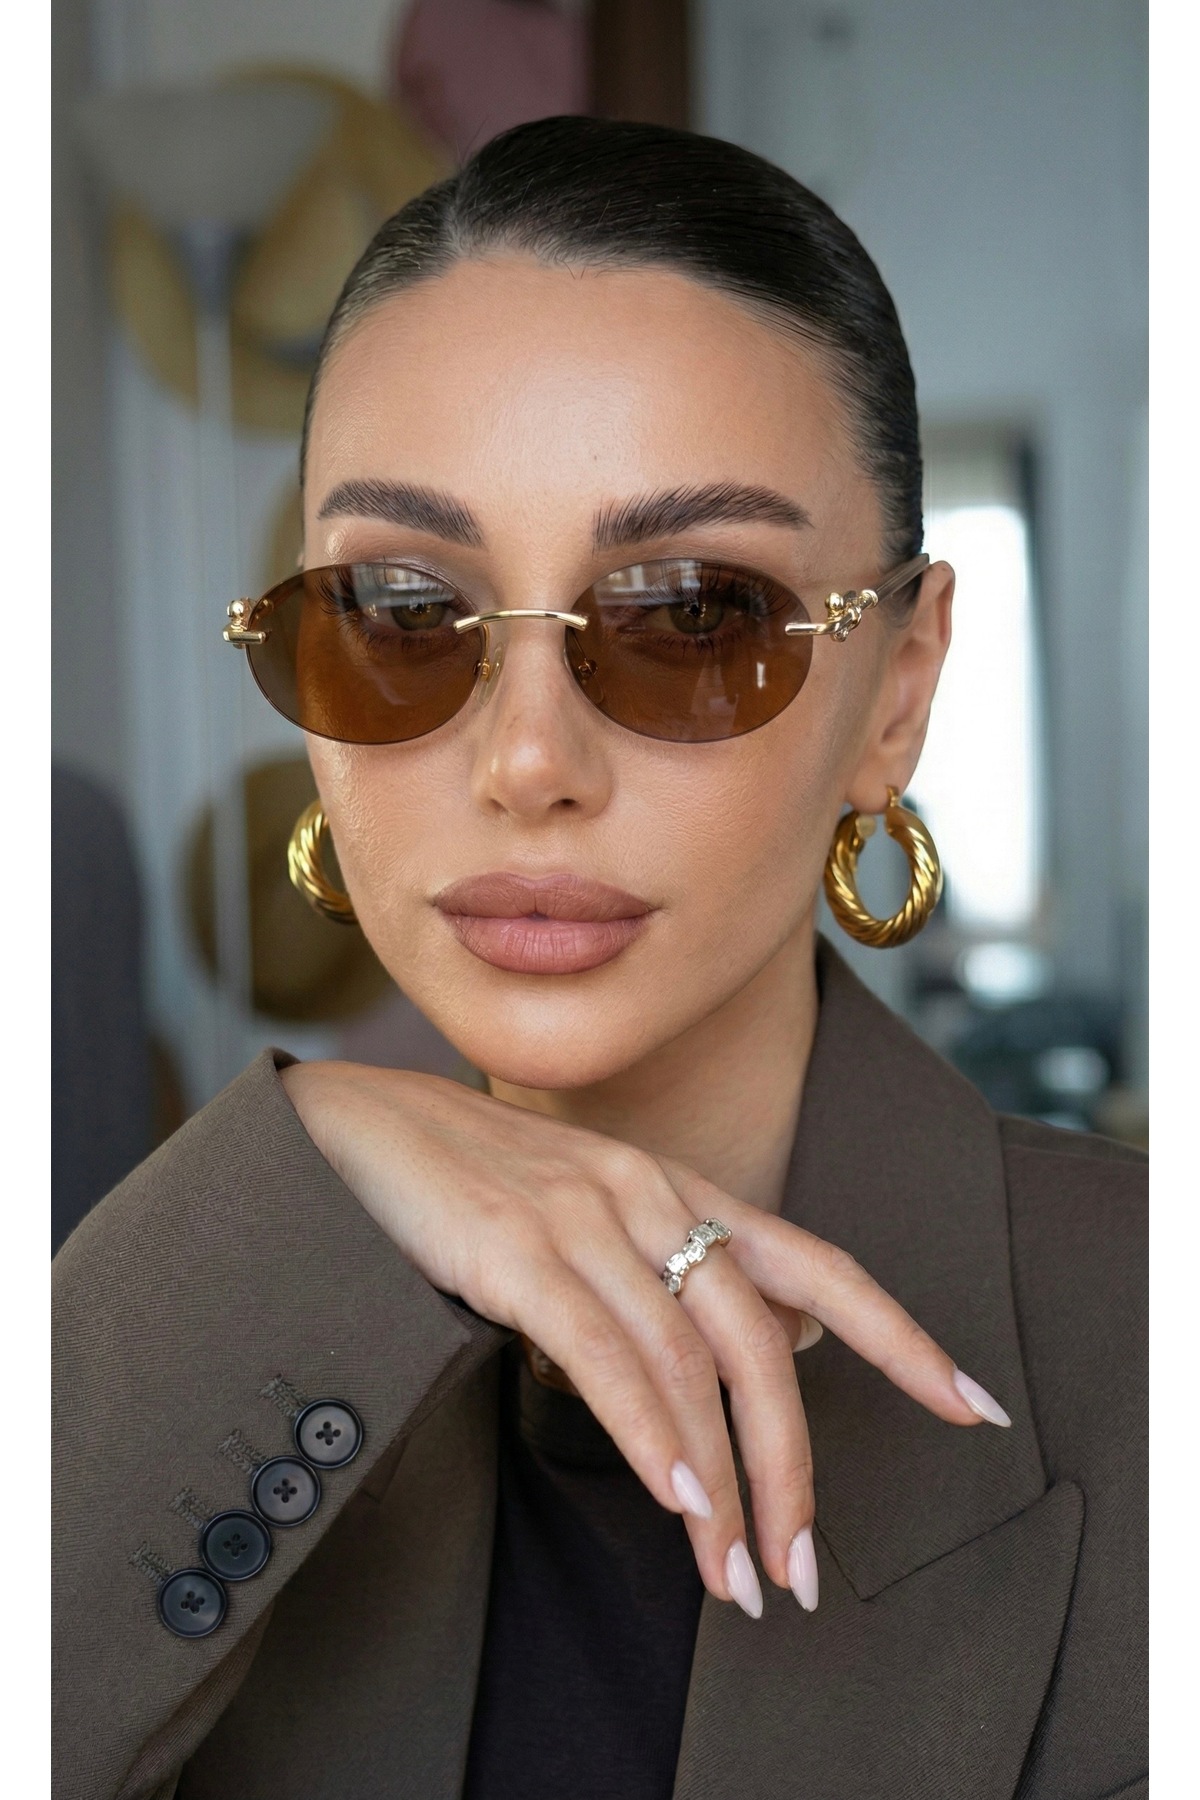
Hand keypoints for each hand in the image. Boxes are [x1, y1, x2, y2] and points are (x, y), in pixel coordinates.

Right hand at [282, 1060, 1008, 1617]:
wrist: (355, 1129)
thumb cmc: (476, 1182)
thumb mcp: (600, 1210)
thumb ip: (687, 1263)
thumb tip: (791, 1327)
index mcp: (680, 1189)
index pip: (820, 1263)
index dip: (901, 1337)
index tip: (971, 1404)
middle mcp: (651, 1197)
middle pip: (762, 1343)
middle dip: (794, 1467)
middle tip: (801, 1569)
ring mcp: (587, 1220)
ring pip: (689, 1367)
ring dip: (722, 1486)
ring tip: (734, 1576)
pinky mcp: (518, 1252)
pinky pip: (608, 1359)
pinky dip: (652, 1439)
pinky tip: (678, 1501)